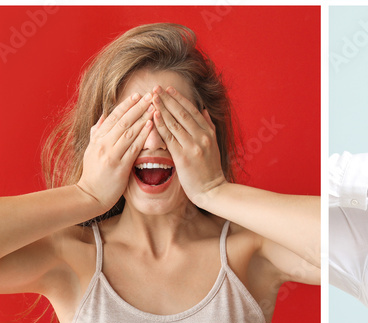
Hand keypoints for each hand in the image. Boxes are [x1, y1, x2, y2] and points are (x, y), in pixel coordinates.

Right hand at [77, 92, 153, 208]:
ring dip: (142, 118)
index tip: (137, 95)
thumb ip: (97, 132)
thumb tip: (103, 116)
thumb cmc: (92, 174)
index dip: (126, 105)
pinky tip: (151, 126)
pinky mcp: (119, 167)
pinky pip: (133, 148)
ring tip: (154, 107)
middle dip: (137, 107)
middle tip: (150, 95)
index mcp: (97, 139)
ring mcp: (111, 155)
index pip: (113, 117)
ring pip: (129, 132)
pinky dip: (142, 136)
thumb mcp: (90, 150)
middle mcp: (103, 144)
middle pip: (123, 121)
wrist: (90, 196)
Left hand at [151, 86, 225, 206]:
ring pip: (175, 122)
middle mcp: (202, 137)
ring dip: (163, 108)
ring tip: (153, 96)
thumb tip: (203, 110)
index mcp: (208, 133)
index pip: (192, 110)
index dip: (179, 98)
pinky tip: (154, 115)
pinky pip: (170, 137)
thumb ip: (208, 126)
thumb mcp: (214, 145)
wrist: (212, 191)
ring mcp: (193, 146)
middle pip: (182, 113)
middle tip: (156, 87)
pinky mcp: (183, 157)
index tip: (169, 89)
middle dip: (168, 99)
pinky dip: (162, 125)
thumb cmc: (210, 170)